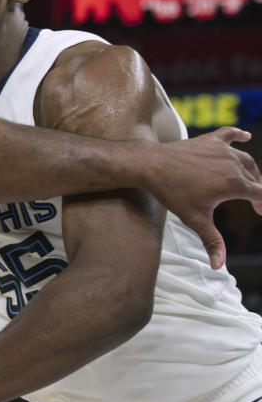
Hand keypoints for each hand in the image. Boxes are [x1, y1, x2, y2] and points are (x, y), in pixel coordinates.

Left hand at [147, 127, 261, 268]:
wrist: (151, 165)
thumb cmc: (172, 193)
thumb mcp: (195, 219)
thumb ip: (212, 241)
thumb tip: (218, 267)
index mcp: (234, 184)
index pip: (260, 194)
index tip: (260, 212)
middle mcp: (232, 164)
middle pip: (255, 178)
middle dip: (258, 190)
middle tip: (255, 202)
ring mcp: (221, 150)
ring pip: (245, 159)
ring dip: (252, 170)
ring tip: (253, 179)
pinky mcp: (209, 140)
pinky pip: (228, 134)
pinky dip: (238, 134)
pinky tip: (245, 135)